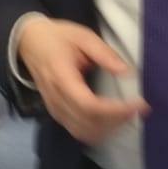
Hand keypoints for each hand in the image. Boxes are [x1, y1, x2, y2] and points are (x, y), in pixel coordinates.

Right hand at [17, 17, 148, 145]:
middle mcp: (56, 98)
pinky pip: (77, 130)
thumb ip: (104, 53)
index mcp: (62, 77)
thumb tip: (127, 72)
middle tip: (138, 107)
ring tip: (126, 114)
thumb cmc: (57, 37)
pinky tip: (111, 119)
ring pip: (82, 132)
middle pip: (88, 123)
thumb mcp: (83, 36)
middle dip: (117, 120)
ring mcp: (54, 109)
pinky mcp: (55, 113)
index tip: (138, 104)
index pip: (90, 105)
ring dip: (108, 128)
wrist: (29, 41)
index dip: (116, 110)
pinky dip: (97, 130)